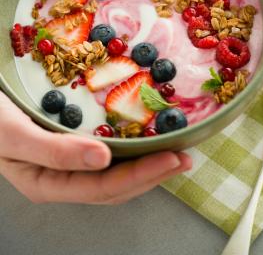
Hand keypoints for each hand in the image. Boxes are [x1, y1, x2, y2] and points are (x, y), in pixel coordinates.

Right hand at [0, 92, 191, 203]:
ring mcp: (66, 162)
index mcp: (48, 183)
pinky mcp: (69, 143)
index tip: (173, 158)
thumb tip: (103, 159)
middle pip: (114, 184)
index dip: (141, 175)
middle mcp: (61, 177)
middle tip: (185, 157)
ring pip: (112, 171)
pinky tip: (145, 138)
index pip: (103, 187)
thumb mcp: (16, 136)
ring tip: (175, 152)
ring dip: (145, 164)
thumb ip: (55, 151)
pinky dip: (130, 147)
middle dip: (152, 174)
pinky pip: (105, 151)